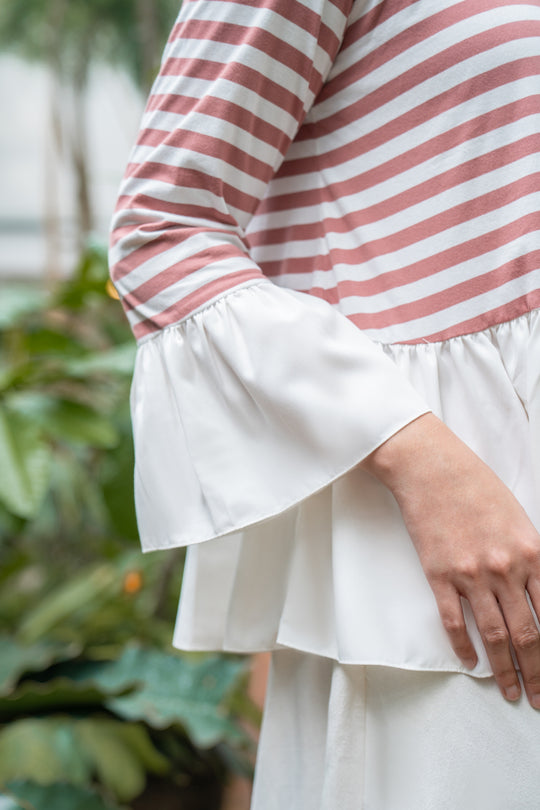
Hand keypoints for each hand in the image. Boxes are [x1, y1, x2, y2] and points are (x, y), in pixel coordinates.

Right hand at [362, 413, 539, 706]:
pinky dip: (463, 646)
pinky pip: (453, 621)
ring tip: (509, 692)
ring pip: (494, 635)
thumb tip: (538, 593)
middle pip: (528, 634)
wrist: (430, 468)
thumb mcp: (519, 518)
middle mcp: (505, 568)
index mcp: (531, 552)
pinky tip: (470, 663)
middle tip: (539, 698)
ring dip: (504, 670)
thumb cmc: (476, 485)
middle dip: (536, 672)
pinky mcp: (439, 574)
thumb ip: (532, 557)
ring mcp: (470, 574)